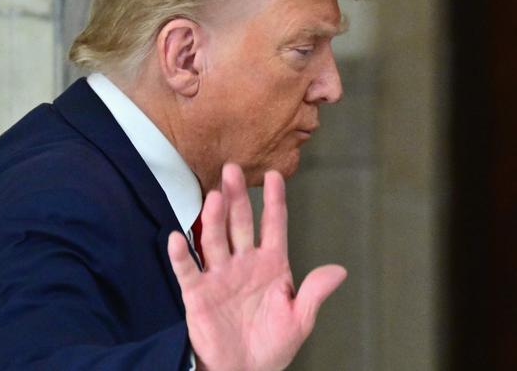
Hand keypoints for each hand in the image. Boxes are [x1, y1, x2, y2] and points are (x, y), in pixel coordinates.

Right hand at [167, 163, 345, 370]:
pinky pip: (188, 270)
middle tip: (233, 170)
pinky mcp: (198, 293)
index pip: (273, 225)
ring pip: (215, 240)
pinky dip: (181, 255)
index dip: (274, 200)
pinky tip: (178, 238)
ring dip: (214, 219)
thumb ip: (314, 293)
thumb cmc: (271, 346)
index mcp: (271, 264)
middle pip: (240, 223)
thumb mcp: (299, 320)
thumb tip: (339, 270)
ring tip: (215, 196)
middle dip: (237, 198)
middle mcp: (243, 262)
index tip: (275, 175)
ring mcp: (220, 275)